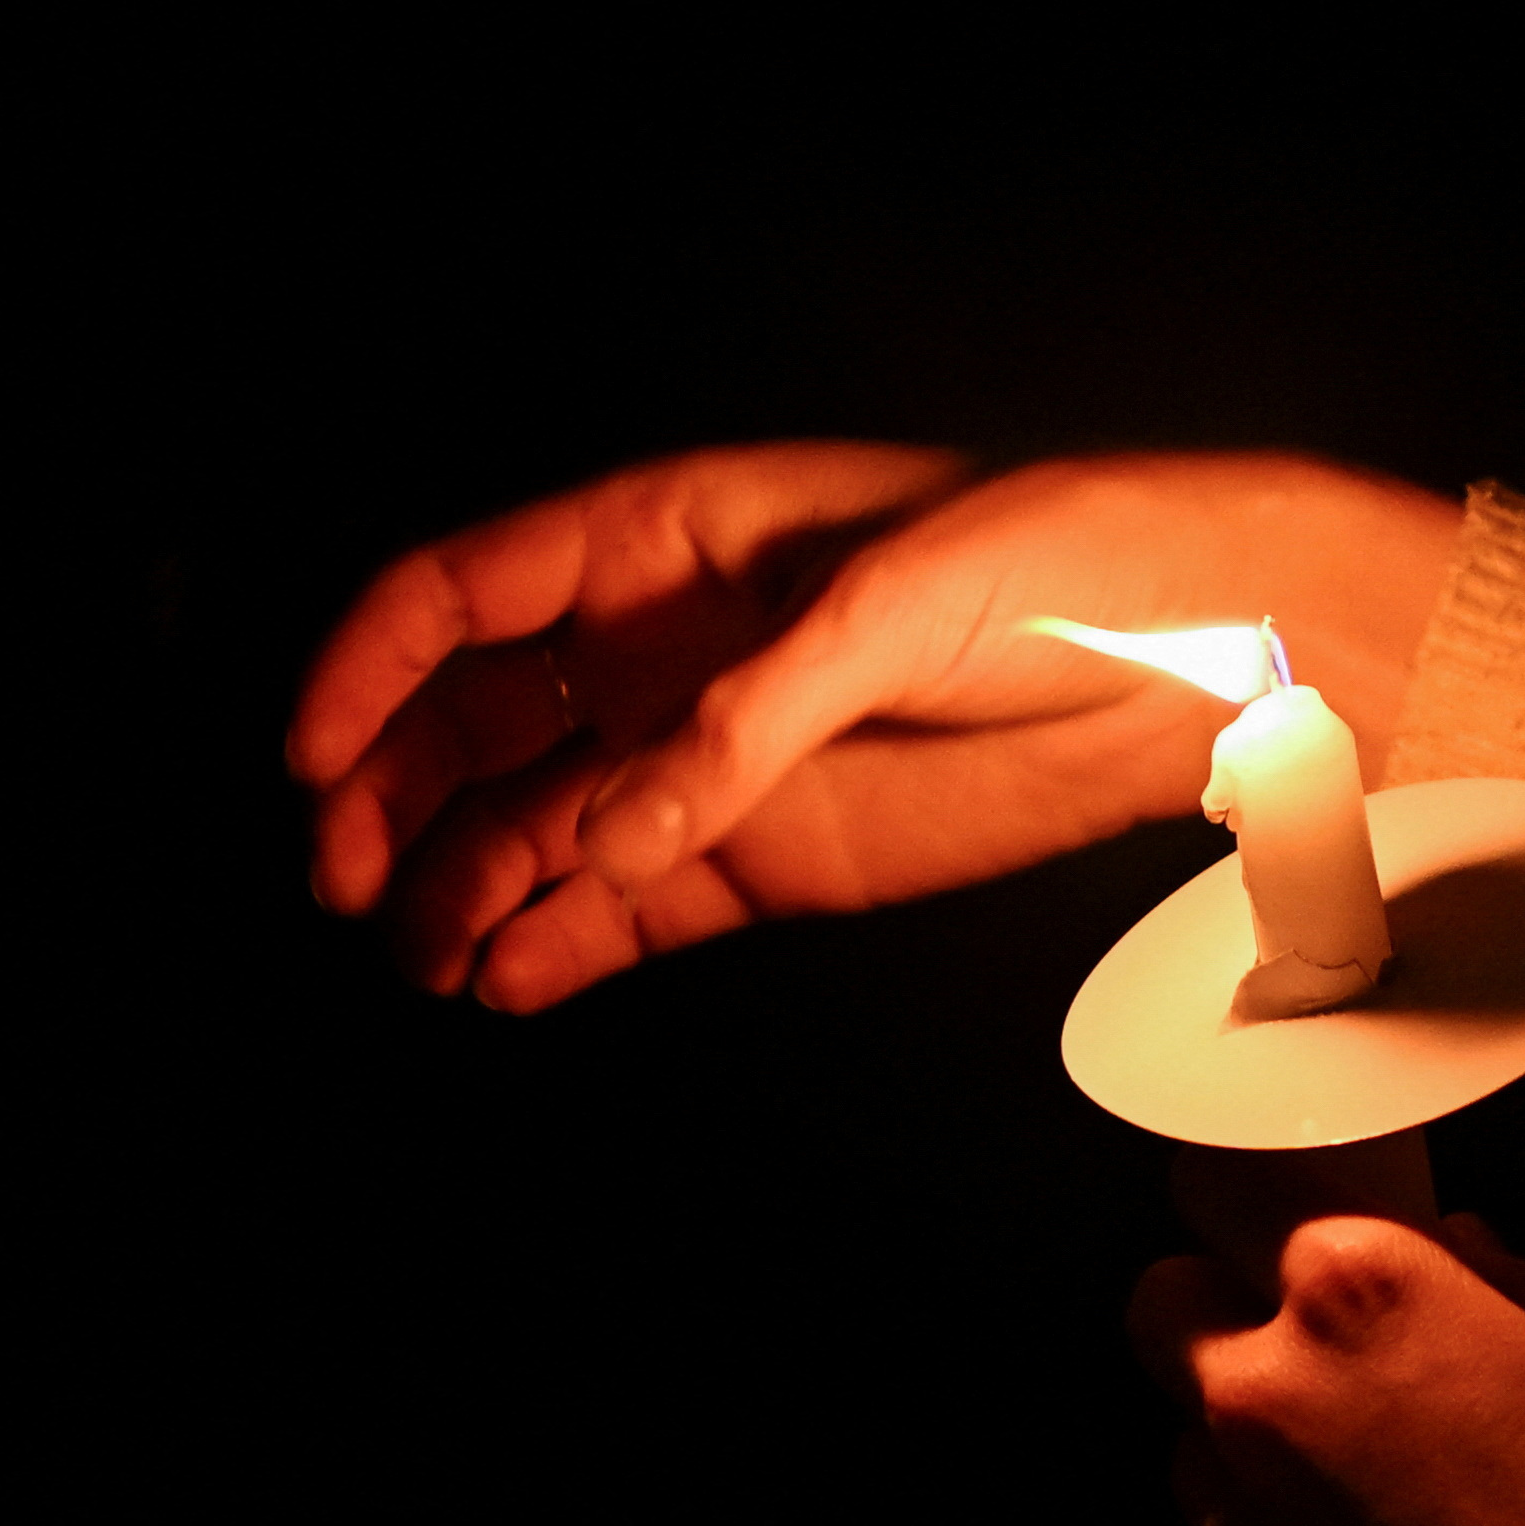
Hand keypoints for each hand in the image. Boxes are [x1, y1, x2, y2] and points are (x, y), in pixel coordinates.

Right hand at [289, 447, 1463, 1010]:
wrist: (1214, 654)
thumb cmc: (1067, 563)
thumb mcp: (899, 604)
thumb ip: (750, 720)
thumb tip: (624, 831)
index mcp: (672, 540)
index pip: (464, 594)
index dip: (369, 672)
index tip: (310, 764)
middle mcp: (666, 650)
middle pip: (472, 728)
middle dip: (396, 808)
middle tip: (355, 895)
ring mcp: (713, 757)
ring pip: (541, 830)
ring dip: (471, 894)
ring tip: (433, 964)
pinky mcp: (778, 851)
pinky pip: (634, 903)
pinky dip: (563, 945)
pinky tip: (508, 985)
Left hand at [1131, 1215, 1524, 1525]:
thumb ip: (1501, 1285)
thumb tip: (1452, 1251)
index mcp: (1350, 1292)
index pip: (1223, 1184)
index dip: (1264, 1206)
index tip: (1299, 1230)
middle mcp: (1258, 1394)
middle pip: (1160, 1304)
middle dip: (1216, 1312)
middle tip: (1310, 1351)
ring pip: (1193, 1448)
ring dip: (1252, 1450)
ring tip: (1364, 1494)